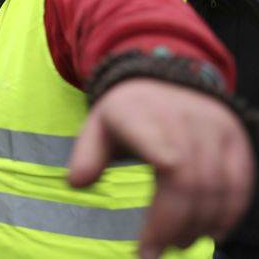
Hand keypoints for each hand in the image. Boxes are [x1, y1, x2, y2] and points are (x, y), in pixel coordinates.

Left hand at [68, 78, 254, 258]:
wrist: (159, 76)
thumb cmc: (125, 111)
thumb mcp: (97, 125)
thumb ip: (86, 154)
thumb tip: (77, 183)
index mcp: (146, 116)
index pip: (170, 164)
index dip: (164, 213)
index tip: (145, 247)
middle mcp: (186, 120)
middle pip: (194, 185)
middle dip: (177, 227)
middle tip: (157, 252)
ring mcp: (215, 127)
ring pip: (220, 187)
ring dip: (201, 225)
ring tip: (177, 243)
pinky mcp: (235, 136)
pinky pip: (240, 182)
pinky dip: (228, 213)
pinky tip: (209, 232)